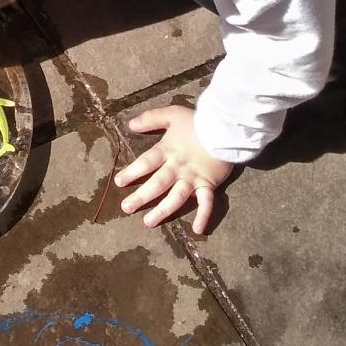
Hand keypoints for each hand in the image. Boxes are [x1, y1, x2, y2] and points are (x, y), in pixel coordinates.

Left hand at [114, 105, 233, 234]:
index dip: (131, 172)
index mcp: (167, 150)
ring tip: (148, 222)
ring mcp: (194, 178)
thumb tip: (130, 125)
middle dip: (141, 197)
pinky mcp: (209, 185)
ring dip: (163, 211)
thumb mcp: (172, 114)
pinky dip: (204, 216)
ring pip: (176, 198)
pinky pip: (207, 203)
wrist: (226, 127)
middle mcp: (178, 167)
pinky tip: (198, 231)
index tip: (118, 183)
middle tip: (126, 208)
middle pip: (157, 184)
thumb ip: (151, 118)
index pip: (145, 163)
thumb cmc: (198, 121)